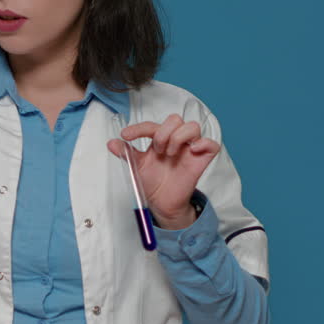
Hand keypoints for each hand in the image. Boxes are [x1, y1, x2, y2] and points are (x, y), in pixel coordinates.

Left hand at [106, 114, 220, 228]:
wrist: (162, 203)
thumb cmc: (152, 182)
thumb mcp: (136, 167)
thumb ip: (126, 153)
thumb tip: (111, 143)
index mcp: (159, 139)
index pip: (152, 125)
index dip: (139, 128)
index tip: (126, 136)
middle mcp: (175, 140)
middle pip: (175, 119)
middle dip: (163, 132)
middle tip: (157, 149)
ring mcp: (190, 149)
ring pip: (193, 126)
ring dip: (178, 137)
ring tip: (170, 153)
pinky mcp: (202, 160)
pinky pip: (212, 144)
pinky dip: (204, 143)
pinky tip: (192, 150)